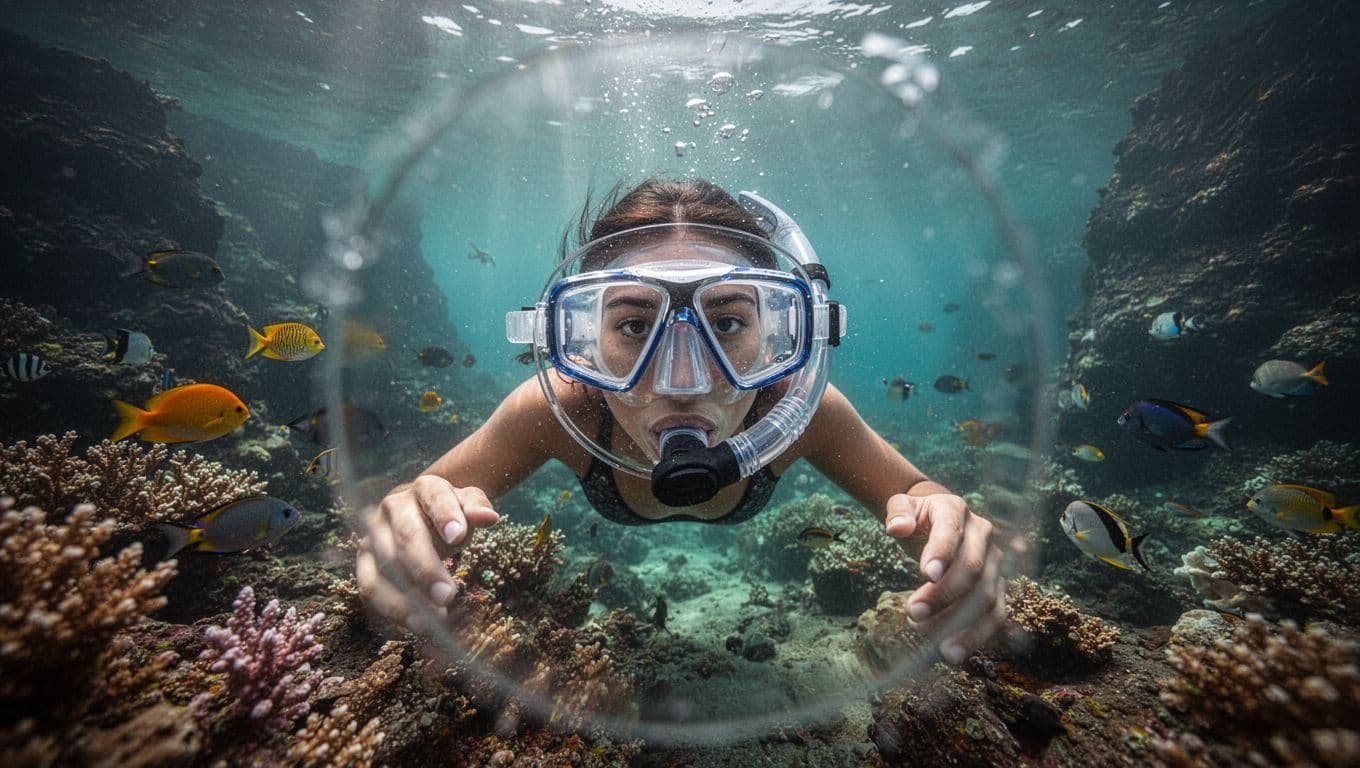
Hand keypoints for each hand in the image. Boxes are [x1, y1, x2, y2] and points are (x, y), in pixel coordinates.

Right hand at [355, 474, 500, 632]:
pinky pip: (370, 588)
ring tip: (432, 620)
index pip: (434, 496)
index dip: (445, 516)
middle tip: (447, 596)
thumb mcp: (467, 504)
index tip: (459, 539)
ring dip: (405, 598)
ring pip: (382, 568)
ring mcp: (374, 535)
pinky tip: (415, 626)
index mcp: (424, 488)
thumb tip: (488, 517)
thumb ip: (477, 507)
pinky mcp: (364, 562)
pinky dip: (390, 610)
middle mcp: (393, 508)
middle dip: (425, 569)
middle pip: (406, 537)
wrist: (420, 513)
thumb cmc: (449, 512)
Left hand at [884, 492, 1005, 663]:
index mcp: (956, 510)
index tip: (926, 574)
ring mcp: (995, 563)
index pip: (951, 529)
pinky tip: (953, 653)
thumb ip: (898, 512)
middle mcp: (983, 535)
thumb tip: (897, 528)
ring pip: (988, 596)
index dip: (942, 551)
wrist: (941, 522)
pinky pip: (996, 615)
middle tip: (913, 613)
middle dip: (944, 594)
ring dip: (963, 623)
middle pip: (973, 567)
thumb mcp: (904, 506)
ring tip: (934, 644)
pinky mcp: (999, 587)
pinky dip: (978, 636)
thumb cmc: (919, 517)